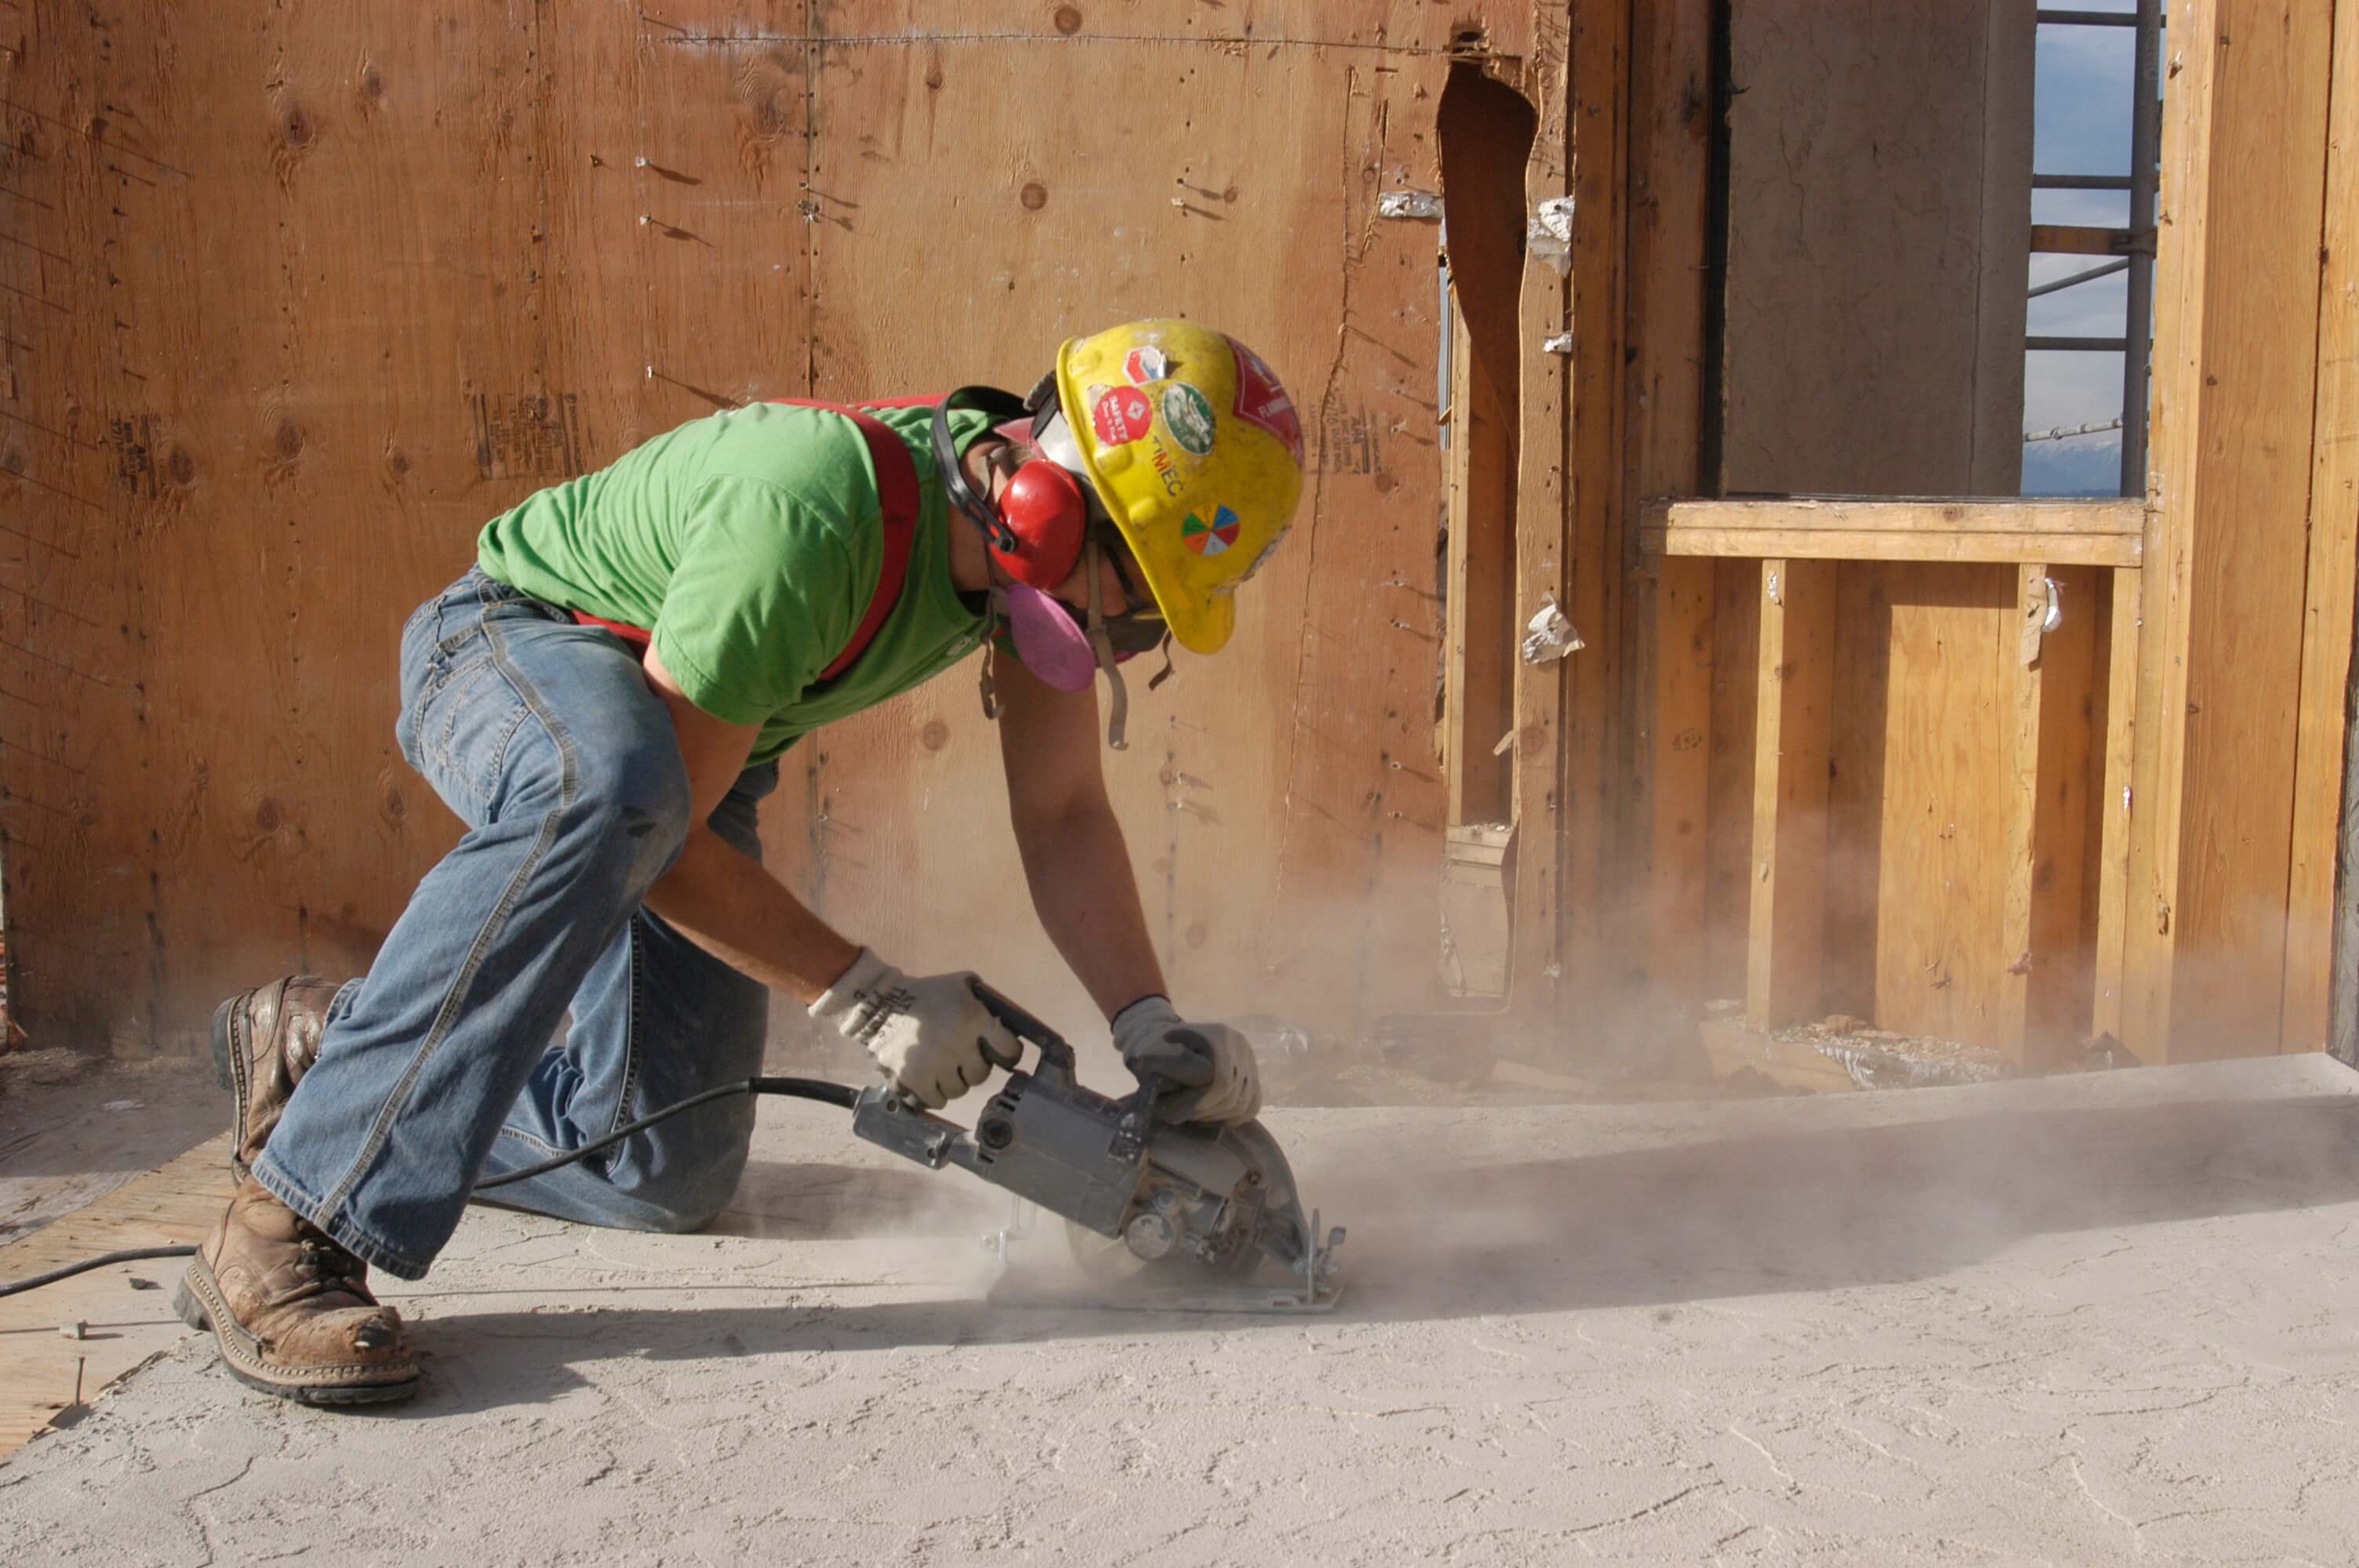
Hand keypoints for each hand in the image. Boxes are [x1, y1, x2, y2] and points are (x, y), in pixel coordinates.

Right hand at [809, 949, 1015, 1108]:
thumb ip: (986, 1001)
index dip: (1008, 1053)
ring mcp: (935, 1065)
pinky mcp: (914, 1079)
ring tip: (943, 1068)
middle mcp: (959, 1045)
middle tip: (962, 1057)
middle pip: (981, 1075)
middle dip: (974, 1067)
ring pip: (959, 1090)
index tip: (1001, 1052)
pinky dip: (935, 1094)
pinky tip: (930, 1080)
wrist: (881, 1003)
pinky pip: (937, 1100)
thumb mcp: (963, 985)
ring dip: (954, 1081)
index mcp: (975, 1020)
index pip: (1009, 1051)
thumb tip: (1006, 1023)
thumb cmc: (927, 993)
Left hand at [1111, 997, 1261, 1124]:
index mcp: (1217, 1036)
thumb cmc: (1154, 1052)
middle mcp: (1239, 1044)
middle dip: (1204, 1112)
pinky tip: (1212, 1116)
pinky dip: (1233, 1117)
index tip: (1171, 1112)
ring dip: (1216, 1116)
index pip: (1219, 1082)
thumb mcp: (1152, 1057)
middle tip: (1181, 1115)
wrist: (1162, 1042)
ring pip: (1242, 1103)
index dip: (1196, 1104)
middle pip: (1231, 1095)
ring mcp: (1249, 1059)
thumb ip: (1172, 1069)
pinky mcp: (1252, 1074)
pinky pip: (1252, 1105)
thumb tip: (1202, 1082)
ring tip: (1194, 1114)